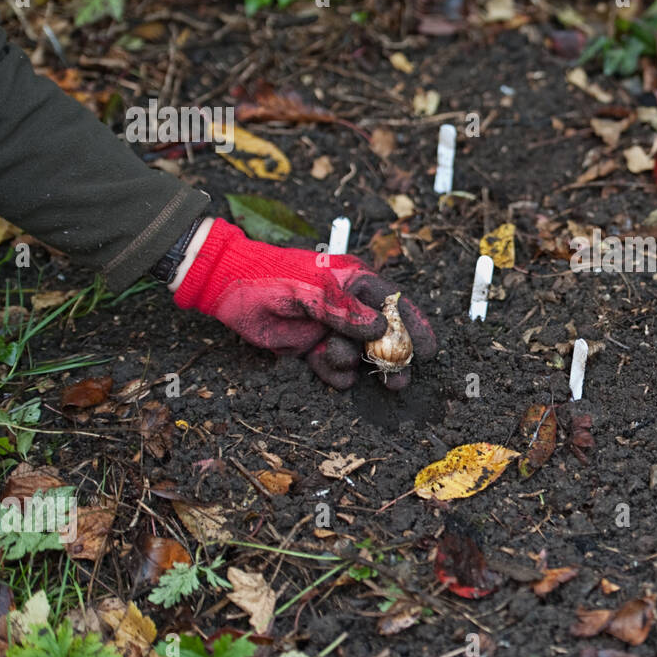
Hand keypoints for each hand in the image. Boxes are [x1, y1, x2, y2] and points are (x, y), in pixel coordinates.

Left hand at [172, 218, 436, 388]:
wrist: (228, 288)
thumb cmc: (272, 276)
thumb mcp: (311, 290)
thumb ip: (345, 311)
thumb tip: (381, 329)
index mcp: (355, 283)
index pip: (396, 305)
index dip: (415, 326)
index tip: (428, 351)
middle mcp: (348, 308)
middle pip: (384, 337)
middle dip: (393, 359)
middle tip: (399, 379)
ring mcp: (331, 330)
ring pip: (359, 356)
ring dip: (354, 363)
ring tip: (336, 358)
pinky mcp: (312, 349)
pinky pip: (334, 368)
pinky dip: (334, 373)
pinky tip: (326, 367)